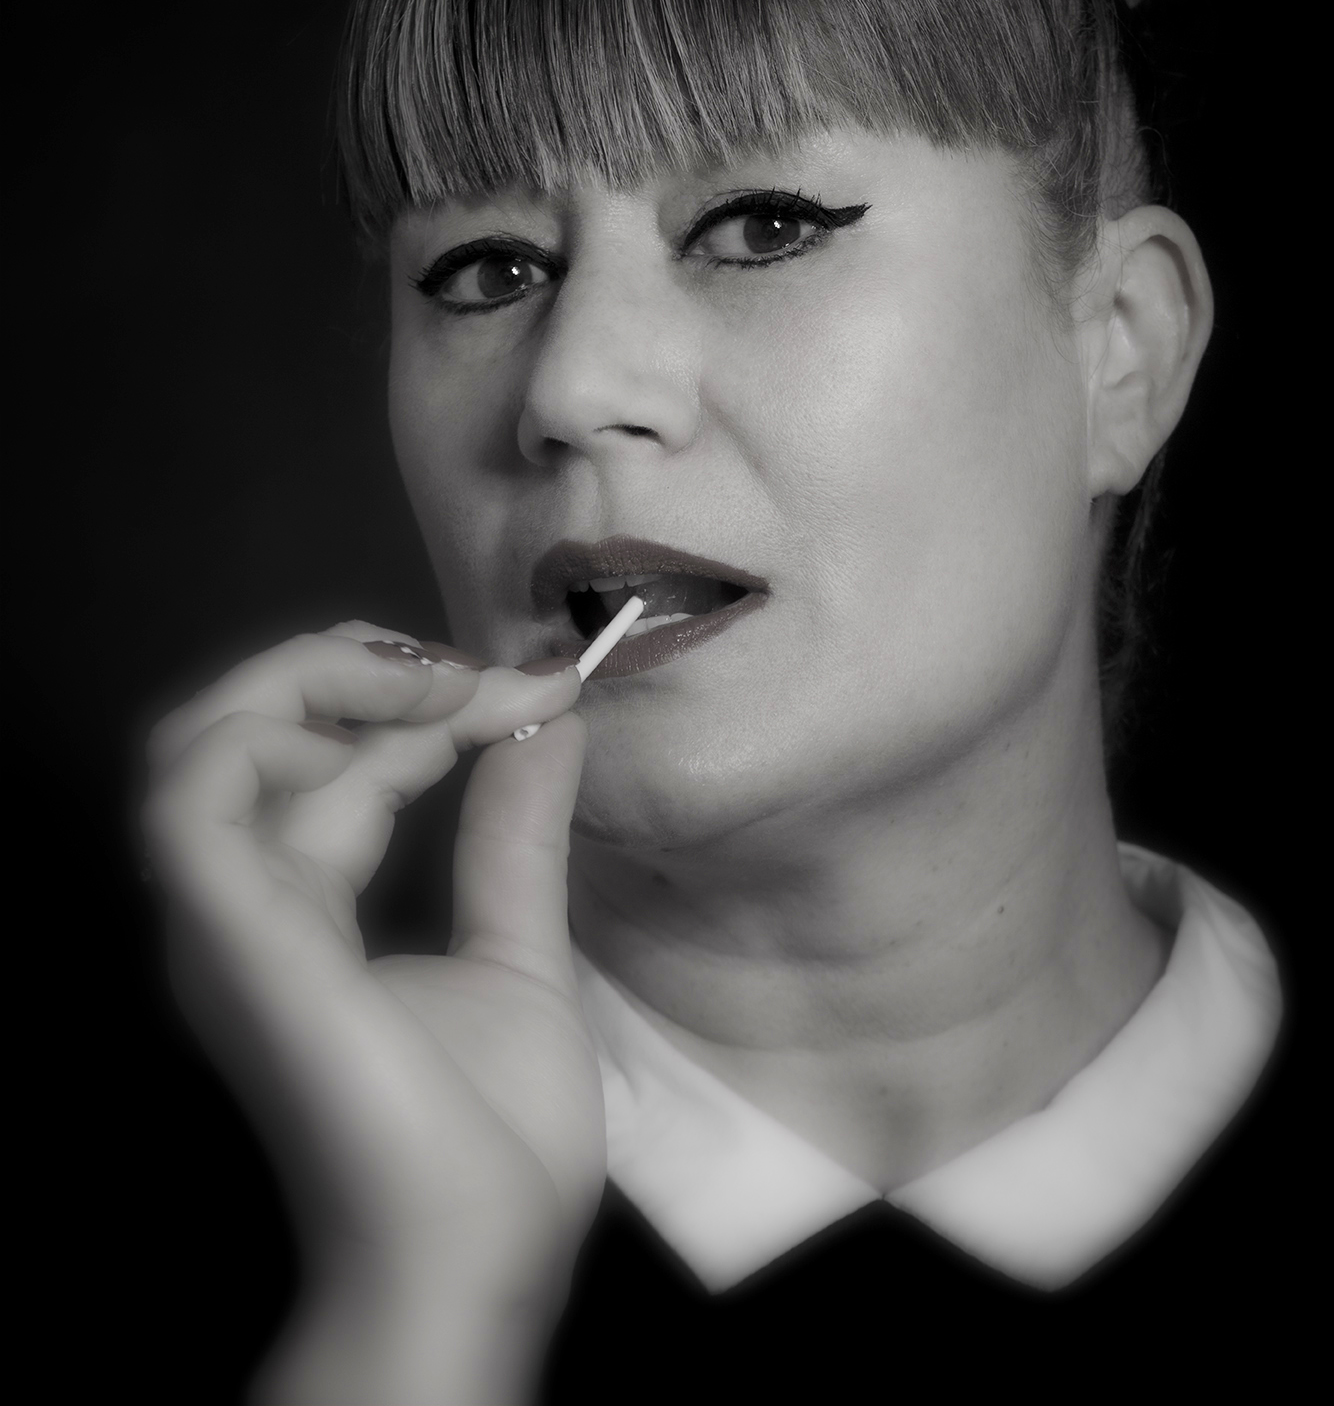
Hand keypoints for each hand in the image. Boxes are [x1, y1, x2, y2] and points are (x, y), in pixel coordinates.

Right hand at [143, 622, 604, 1401]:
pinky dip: (276, 733)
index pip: (324, 761)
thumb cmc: (493, 1144)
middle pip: (236, 727)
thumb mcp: (518, 951)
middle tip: (471, 674)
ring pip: (195, 740)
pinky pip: (191, 797)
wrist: (475, 1259)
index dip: (423, 700)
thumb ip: (516, 835)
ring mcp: (227, 922)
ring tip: (436, 694)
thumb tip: (549, 716)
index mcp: (300, 914)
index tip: (538, 688)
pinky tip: (392, 742)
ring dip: (312, 680)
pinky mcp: (232, 935)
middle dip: (352, 665)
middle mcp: (244, 908)